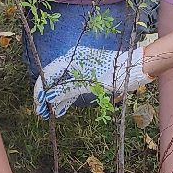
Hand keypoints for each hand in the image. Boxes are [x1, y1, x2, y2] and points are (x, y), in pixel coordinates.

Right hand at [33, 45, 149, 118]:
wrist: (134, 68)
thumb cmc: (114, 73)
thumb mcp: (89, 84)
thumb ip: (68, 90)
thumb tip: (48, 97)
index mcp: (71, 57)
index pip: (48, 73)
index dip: (40, 90)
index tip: (37, 104)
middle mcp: (72, 60)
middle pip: (52, 79)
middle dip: (46, 96)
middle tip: (41, 113)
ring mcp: (79, 67)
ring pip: (61, 84)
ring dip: (55, 99)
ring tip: (49, 114)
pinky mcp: (86, 74)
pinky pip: (71, 86)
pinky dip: (66, 97)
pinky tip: (60, 108)